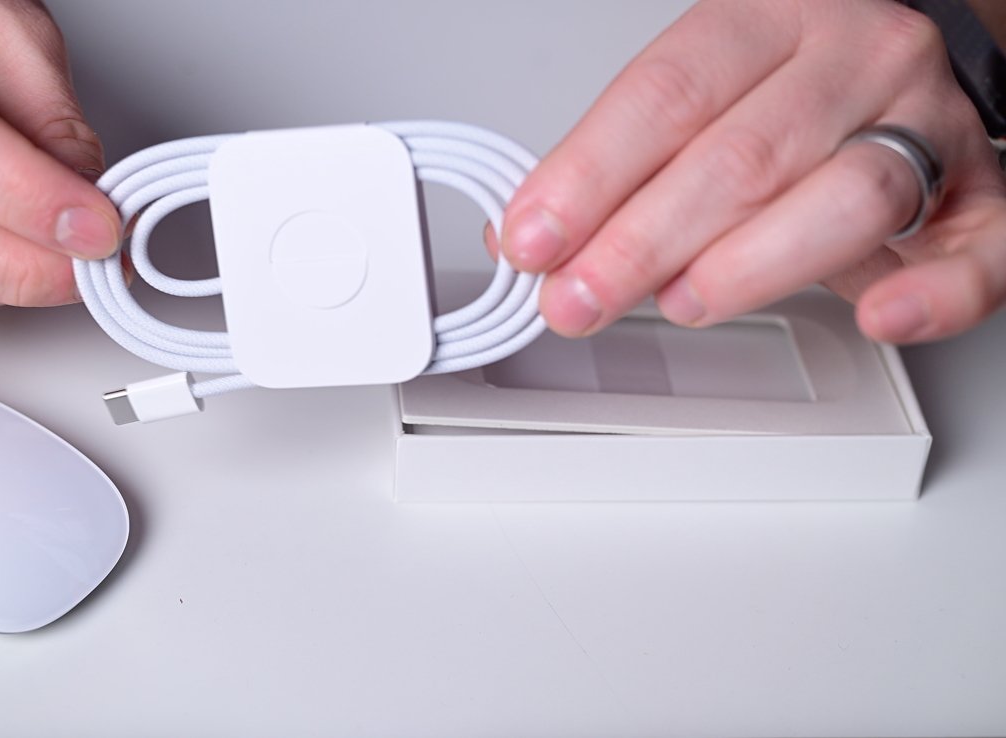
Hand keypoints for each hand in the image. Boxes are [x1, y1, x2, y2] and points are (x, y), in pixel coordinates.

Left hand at [501, 0, 1005, 343]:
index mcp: (770, 21)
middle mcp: (855, 60)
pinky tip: (880, 317)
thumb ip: (622, 165)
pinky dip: (935, 293)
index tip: (532, 241)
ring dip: (749, 265)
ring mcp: (930, 125)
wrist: (901, 68)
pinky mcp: (985, 197)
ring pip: (849, 196)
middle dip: (641, 242)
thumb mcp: (699, 100)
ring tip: (681, 300)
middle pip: (743, 155)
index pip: (667, 94)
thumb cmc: (786, 92)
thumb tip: (528, 235)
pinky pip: (982, 250)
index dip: (589, 175)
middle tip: (578, 299)